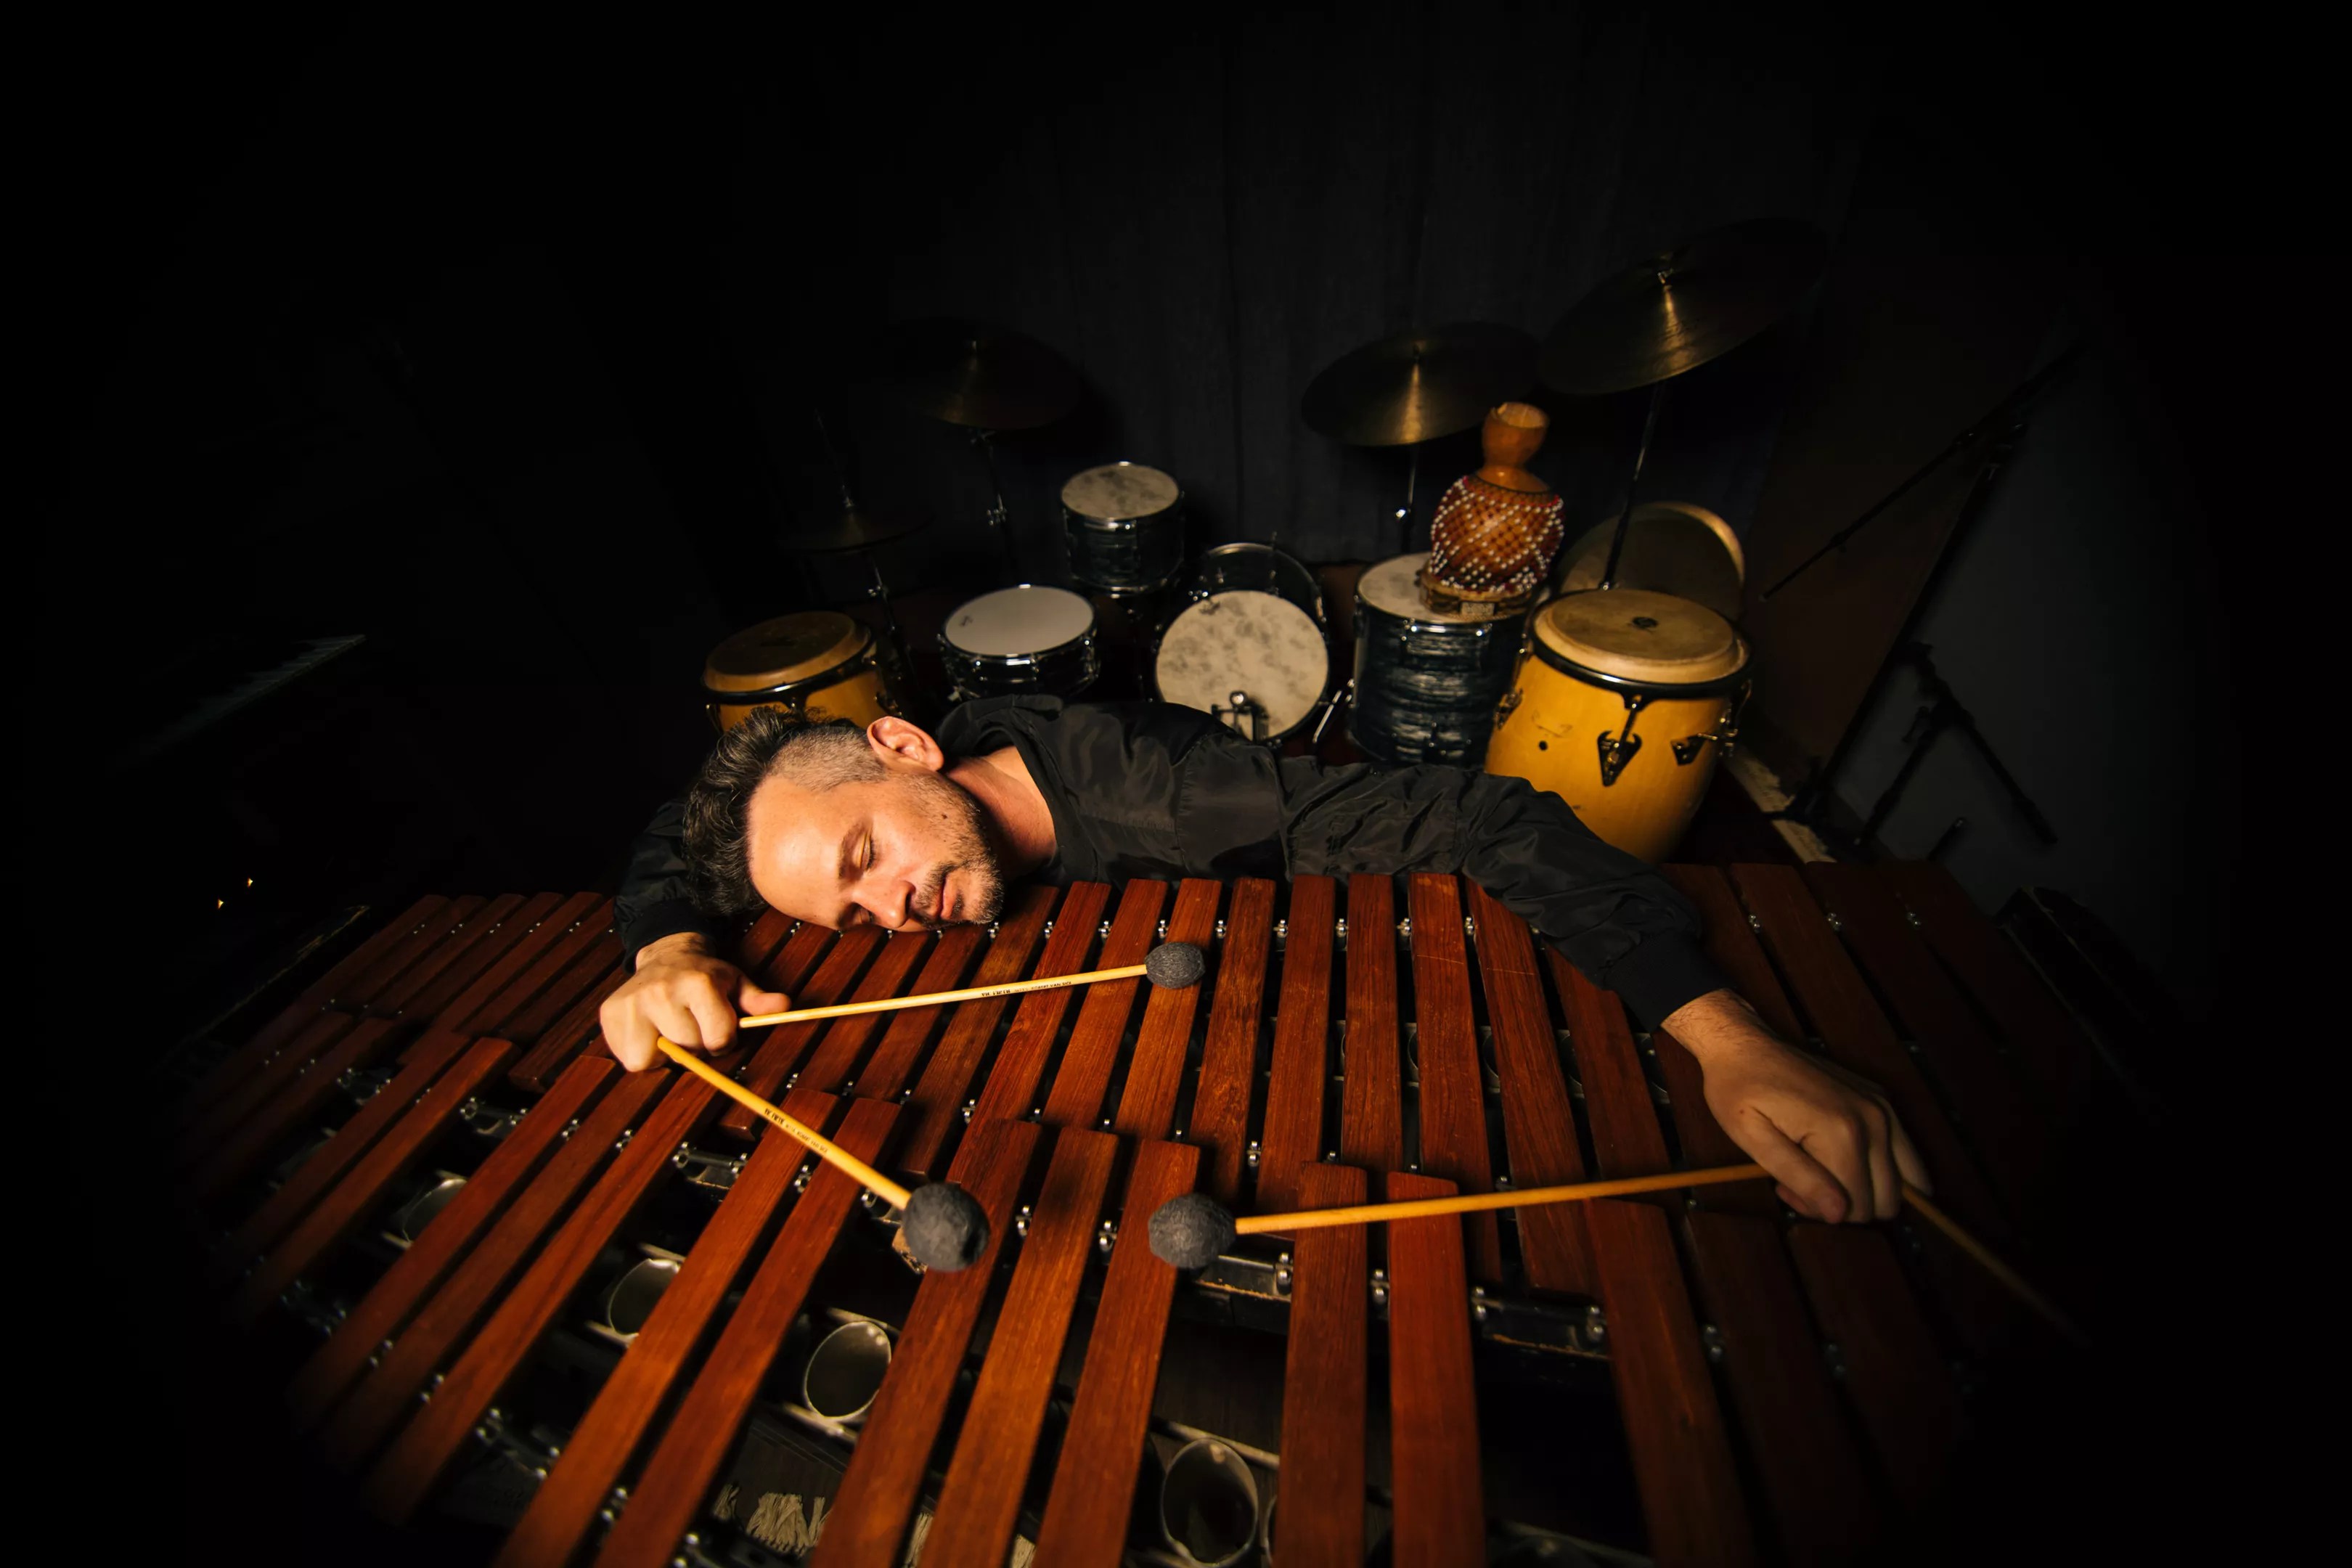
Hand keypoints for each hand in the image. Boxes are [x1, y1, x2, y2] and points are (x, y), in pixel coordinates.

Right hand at [598, 932, 789, 1071]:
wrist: (665, 957)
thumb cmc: (704, 978)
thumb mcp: (735, 984)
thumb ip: (758, 1001)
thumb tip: (784, 1006)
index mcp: (698, 983)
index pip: (718, 1038)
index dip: (721, 1039)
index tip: (716, 1028)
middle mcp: (661, 991)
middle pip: (685, 1050)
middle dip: (693, 1045)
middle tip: (691, 1025)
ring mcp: (631, 1002)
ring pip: (651, 1059)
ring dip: (663, 1053)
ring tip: (669, 1029)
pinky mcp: (609, 1013)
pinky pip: (628, 1057)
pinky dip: (640, 1052)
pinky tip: (649, 1032)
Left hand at [1663, 989, 1930, 1222]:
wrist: (1745, 1045)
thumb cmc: (1739, 1091)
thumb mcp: (1753, 1139)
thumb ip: (1800, 1177)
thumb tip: (1840, 1214)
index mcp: (1843, 1132)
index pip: (1856, 1208)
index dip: (1820, 1211)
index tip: (1785, 1188)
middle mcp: (1875, 1120)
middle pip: (1886, 1201)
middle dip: (1846, 1205)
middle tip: (1801, 1182)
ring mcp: (1884, 1108)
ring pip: (1904, 1183)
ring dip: (1866, 1189)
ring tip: (1819, 1169)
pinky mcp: (1883, 1102)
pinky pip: (1903, 1157)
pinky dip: (1877, 1168)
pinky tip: (1837, 1155)